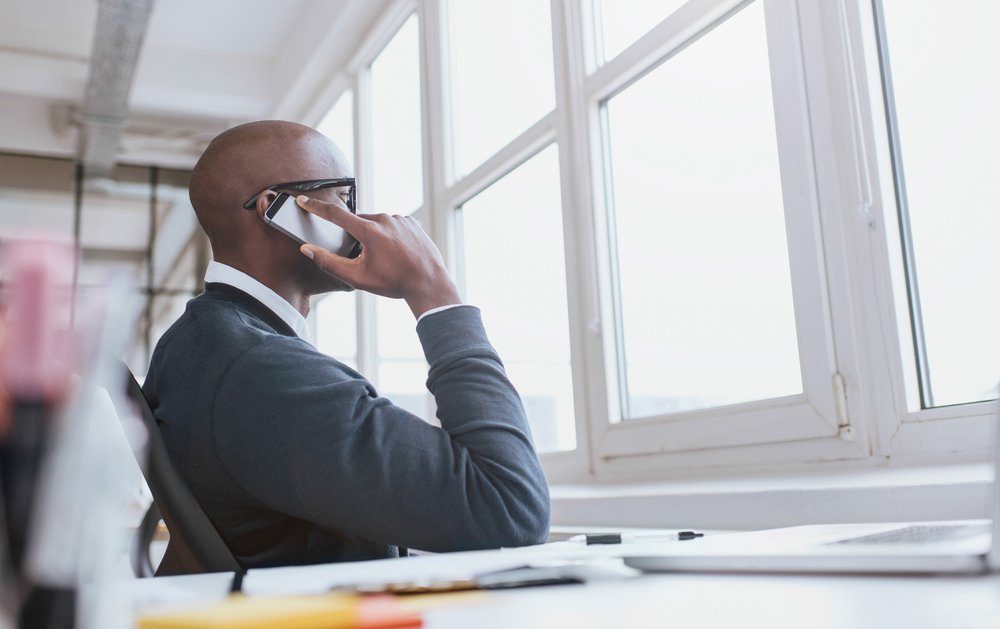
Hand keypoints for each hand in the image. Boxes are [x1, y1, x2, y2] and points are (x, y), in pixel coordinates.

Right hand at [295, 195, 460, 318]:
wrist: (428, 283)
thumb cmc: (393, 282)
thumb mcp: (357, 277)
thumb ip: (329, 263)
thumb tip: (307, 250)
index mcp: (369, 231)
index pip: (335, 215)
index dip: (316, 207)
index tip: (302, 200)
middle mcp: (385, 219)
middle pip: (358, 223)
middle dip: (357, 238)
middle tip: (367, 259)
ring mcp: (400, 219)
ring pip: (376, 224)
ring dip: (374, 237)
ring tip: (387, 258)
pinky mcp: (412, 221)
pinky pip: (393, 225)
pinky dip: (390, 236)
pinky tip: (398, 253)